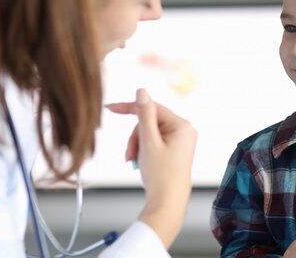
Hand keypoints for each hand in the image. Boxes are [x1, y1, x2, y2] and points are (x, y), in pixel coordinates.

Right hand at [105, 88, 197, 247]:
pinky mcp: (176, 149)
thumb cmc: (160, 176)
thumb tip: (141, 91)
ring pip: (149, 132)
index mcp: (182, 125)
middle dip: (135, 136)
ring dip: (137, 145)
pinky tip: (139, 163)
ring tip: (133, 161)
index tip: (110, 108)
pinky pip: (154, 141)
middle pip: (149, 121)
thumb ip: (144, 115)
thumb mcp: (148, 142)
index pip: (151, 107)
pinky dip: (143, 150)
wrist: (168, 204)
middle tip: (129, 155)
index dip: (130, 108)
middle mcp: (185, 130)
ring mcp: (181, 140)